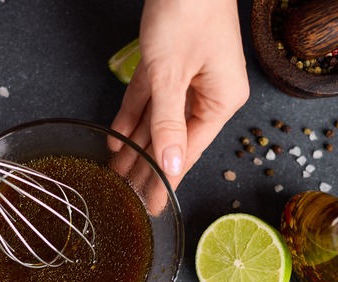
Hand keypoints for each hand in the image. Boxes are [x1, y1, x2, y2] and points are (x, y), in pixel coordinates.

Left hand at [111, 0, 248, 189]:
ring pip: (157, 121)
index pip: (189, 151)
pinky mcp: (168, 64)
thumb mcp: (172, 74)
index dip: (168, 179)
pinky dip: (132, 115)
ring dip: (135, 144)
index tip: (154, 205)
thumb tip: (172, 167)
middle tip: (128, 197)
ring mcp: (188, 78)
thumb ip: (168, 123)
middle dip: (147, 166)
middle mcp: (207, 93)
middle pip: (172, 139)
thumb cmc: (188, 11)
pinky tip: (117, 137)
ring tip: (117, 173)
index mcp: (221, 99)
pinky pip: (149, 98)